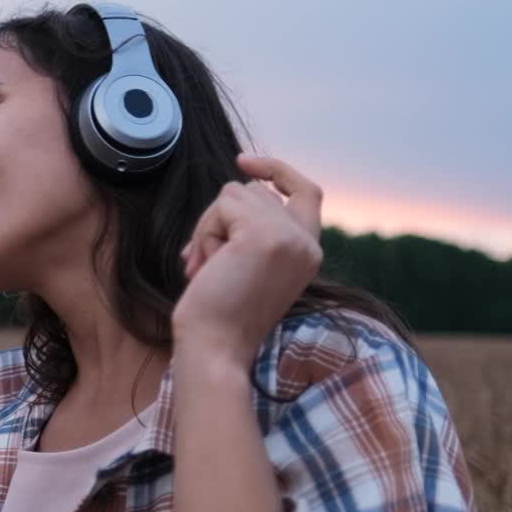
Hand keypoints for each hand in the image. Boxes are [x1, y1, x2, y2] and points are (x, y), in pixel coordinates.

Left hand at [172, 154, 324, 366]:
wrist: (215, 349)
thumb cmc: (220, 314)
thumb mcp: (248, 264)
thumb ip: (254, 230)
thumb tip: (234, 189)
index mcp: (308, 252)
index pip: (307, 191)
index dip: (277, 171)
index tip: (244, 162)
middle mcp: (307, 242)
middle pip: (255, 191)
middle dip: (220, 217)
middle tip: (203, 261)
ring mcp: (289, 237)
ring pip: (235, 194)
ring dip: (209, 226)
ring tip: (206, 267)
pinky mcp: (265, 236)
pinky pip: (224, 204)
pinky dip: (205, 231)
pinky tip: (206, 266)